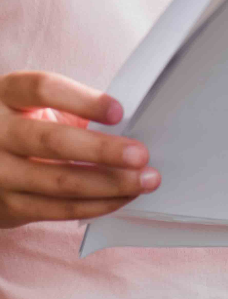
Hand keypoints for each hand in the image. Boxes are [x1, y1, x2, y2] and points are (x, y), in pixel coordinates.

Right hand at [0, 70, 159, 228]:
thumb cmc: (24, 125)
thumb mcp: (36, 106)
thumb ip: (74, 109)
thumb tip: (131, 125)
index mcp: (7, 94)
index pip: (44, 89)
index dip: (84, 100)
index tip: (119, 111)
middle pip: (53, 141)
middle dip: (103, 150)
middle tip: (141, 155)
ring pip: (60, 181)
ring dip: (109, 184)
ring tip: (143, 180)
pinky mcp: (7, 206)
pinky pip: (58, 209)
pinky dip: (95, 204)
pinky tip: (122, 197)